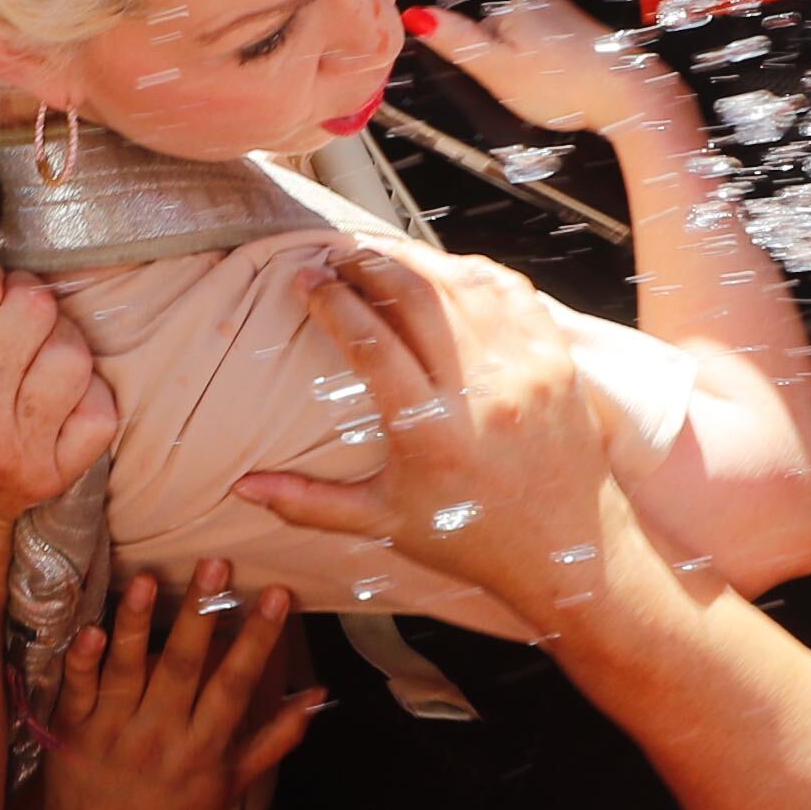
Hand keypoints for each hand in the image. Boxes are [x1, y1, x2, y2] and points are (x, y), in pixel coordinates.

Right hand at [0, 243, 119, 533]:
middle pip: (35, 307)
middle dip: (24, 303)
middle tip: (7, 326)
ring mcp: (18, 447)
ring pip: (74, 352)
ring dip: (58, 344)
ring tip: (31, 360)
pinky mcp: (58, 473)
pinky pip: (101, 404)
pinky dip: (86, 393)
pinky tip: (54, 399)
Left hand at [22, 568, 317, 809]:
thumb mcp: (229, 788)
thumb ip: (273, 740)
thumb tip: (317, 697)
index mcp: (204, 751)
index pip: (236, 685)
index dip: (257, 639)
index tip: (276, 594)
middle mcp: (161, 739)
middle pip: (183, 668)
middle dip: (201, 614)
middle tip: (216, 563)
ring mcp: (112, 735)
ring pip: (127, 671)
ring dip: (135, 623)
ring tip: (147, 578)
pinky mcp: (71, 735)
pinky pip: (76, 692)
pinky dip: (82, 661)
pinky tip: (91, 628)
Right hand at [239, 242, 629, 626]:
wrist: (568, 554)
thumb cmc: (473, 539)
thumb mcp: (384, 523)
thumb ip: (307, 502)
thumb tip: (243, 488)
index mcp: (431, 434)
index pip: (370, 340)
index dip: (331, 300)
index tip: (306, 279)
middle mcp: (482, 395)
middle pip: (416, 296)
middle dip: (369, 264)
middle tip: (339, 255)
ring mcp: (527, 372)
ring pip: (464, 284)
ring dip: (418, 260)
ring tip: (383, 256)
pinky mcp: (558, 362)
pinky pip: (513, 292)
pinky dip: (475, 272)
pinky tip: (445, 271)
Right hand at [413, 0, 680, 140]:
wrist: (627, 95)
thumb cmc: (563, 88)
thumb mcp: (496, 71)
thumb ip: (456, 41)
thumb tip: (417, 15)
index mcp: (512, 9)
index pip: (478, 35)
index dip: (486, 67)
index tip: (505, 85)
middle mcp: (540, 5)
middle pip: (506, 40)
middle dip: (512, 69)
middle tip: (529, 94)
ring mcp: (568, 18)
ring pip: (534, 48)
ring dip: (539, 72)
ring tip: (554, 94)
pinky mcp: (589, 35)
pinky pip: (561, 55)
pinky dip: (562, 73)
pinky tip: (571, 89)